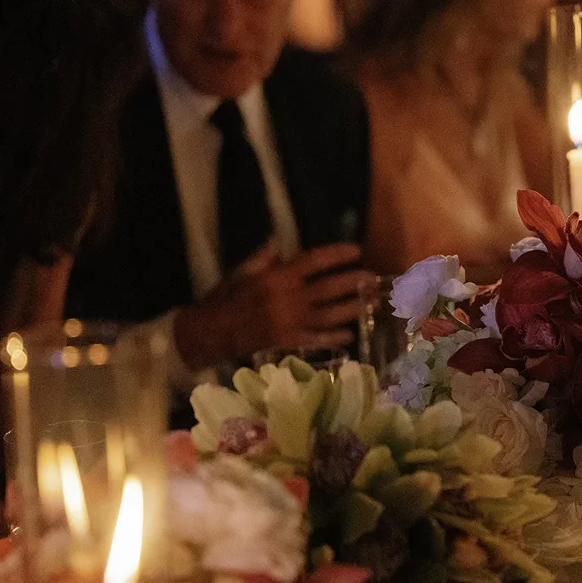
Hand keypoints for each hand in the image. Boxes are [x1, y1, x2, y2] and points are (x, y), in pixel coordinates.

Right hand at [173, 242, 365, 369]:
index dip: (337, 255)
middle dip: (353, 281)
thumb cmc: (224, 299)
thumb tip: (278, 242)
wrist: (209, 332)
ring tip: (369, 302)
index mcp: (277, 276)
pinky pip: (317, 339)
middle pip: (329, 287)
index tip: (355, 250)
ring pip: (329, 313)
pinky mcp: (288, 341)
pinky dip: (334, 337)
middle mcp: (288, 297)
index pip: (314, 260)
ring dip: (351, 308)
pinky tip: (349, 334)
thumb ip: (262, 259)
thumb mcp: (241, 272)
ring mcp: (290, 321)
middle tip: (372, 277)